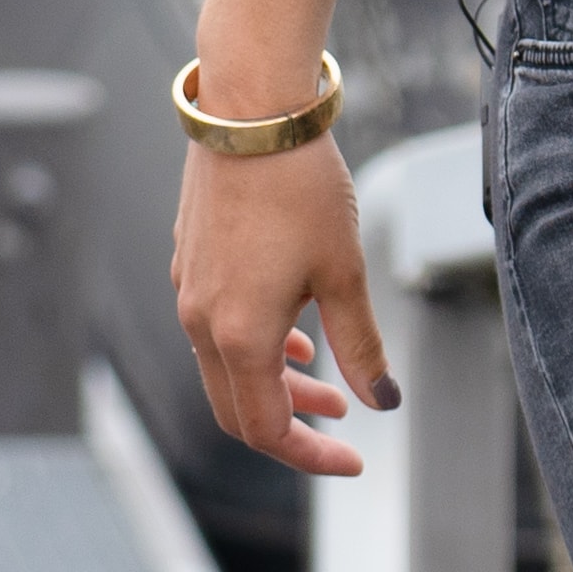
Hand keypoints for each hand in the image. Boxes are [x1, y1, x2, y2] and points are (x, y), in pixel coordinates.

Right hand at [169, 114, 387, 475]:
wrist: (251, 112)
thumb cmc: (301, 188)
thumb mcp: (345, 273)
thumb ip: (361, 345)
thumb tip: (383, 401)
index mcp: (240, 336)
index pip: (268, 430)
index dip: (312, 457)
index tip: (354, 459)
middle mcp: (202, 322)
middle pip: (238, 409)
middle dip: (293, 428)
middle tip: (342, 427)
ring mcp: (189, 291)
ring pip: (226, 369)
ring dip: (276, 385)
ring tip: (327, 382)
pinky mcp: (189, 262)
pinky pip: (215, 330)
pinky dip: (255, 347)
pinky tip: (294, 330)